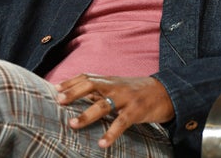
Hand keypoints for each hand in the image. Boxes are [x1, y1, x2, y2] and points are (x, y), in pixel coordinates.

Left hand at [55, 73, 173, 147]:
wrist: (166, 92)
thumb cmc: (136, 91)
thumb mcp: (118, 87)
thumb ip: (99, 90)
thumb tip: (76, 93)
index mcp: (109, 81)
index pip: (86, 77)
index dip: (70, 82)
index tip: (55, 88)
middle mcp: (115, 87)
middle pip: (91, 84)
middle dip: (73, 92)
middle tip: (59, 101)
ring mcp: (126, 99)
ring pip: (103, 105)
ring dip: (87, 115)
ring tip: (72, 124)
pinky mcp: (136, 112)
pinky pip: (121, 123)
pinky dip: (111, 133)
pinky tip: (102, 144)